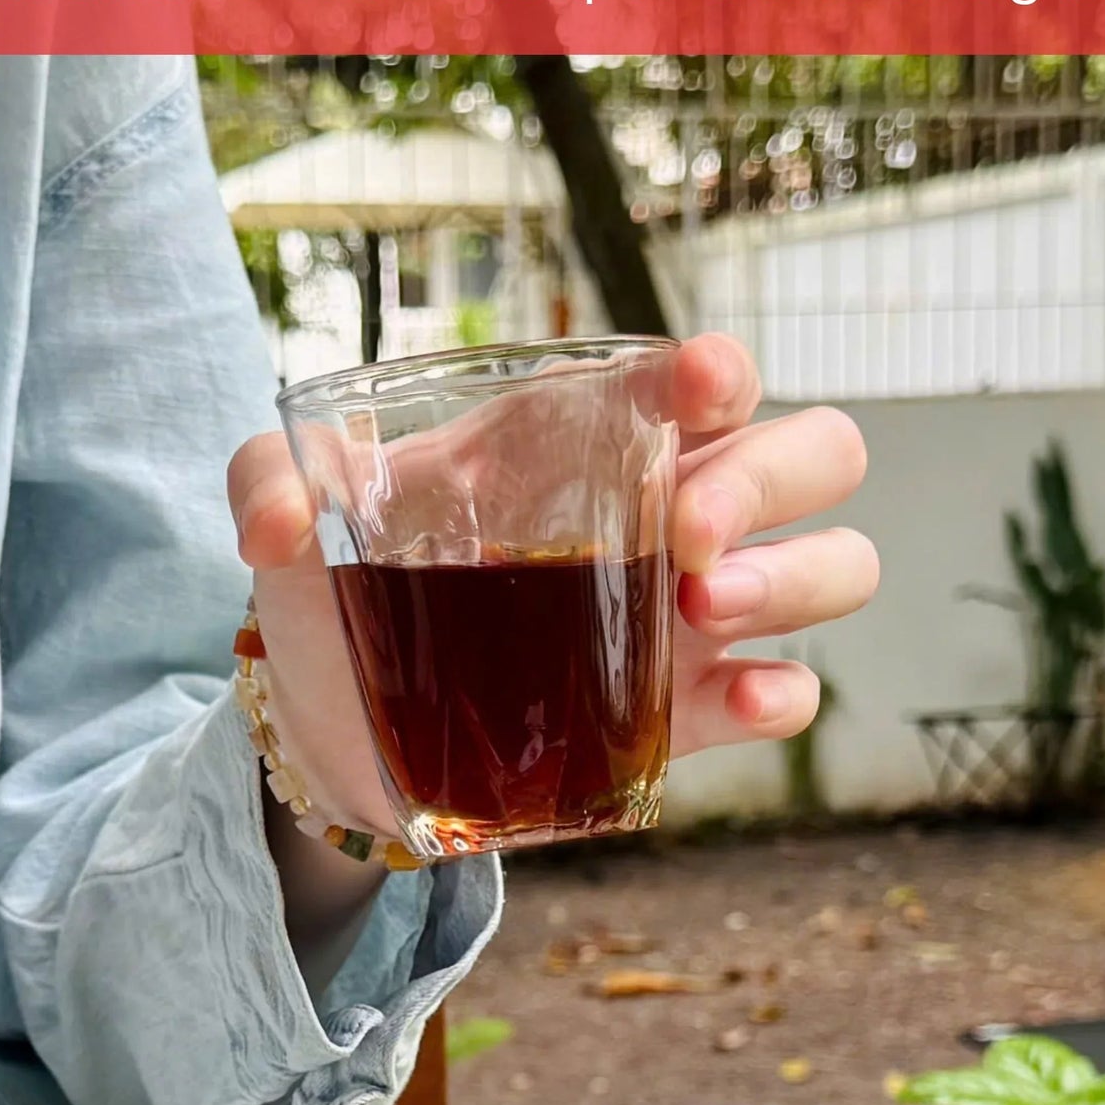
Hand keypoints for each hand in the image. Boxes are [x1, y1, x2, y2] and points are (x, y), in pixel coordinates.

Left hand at [226, 333, 876, 836]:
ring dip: (796, 579)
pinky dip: (784, 693)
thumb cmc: (338, 592)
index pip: (697, 379)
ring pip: (837, 562)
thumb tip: (276, 525)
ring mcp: (694, 613)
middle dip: (775, 480)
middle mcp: (667, 510)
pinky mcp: (690, 712)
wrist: (340, 733)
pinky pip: (788, 691)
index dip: (720, 372)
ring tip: (700, 609)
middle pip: (814, 453)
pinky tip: (738, 698)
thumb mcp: (291, 519)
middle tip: (683, 534)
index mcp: (587, 438)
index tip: (699, 387)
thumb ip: (267, 481)